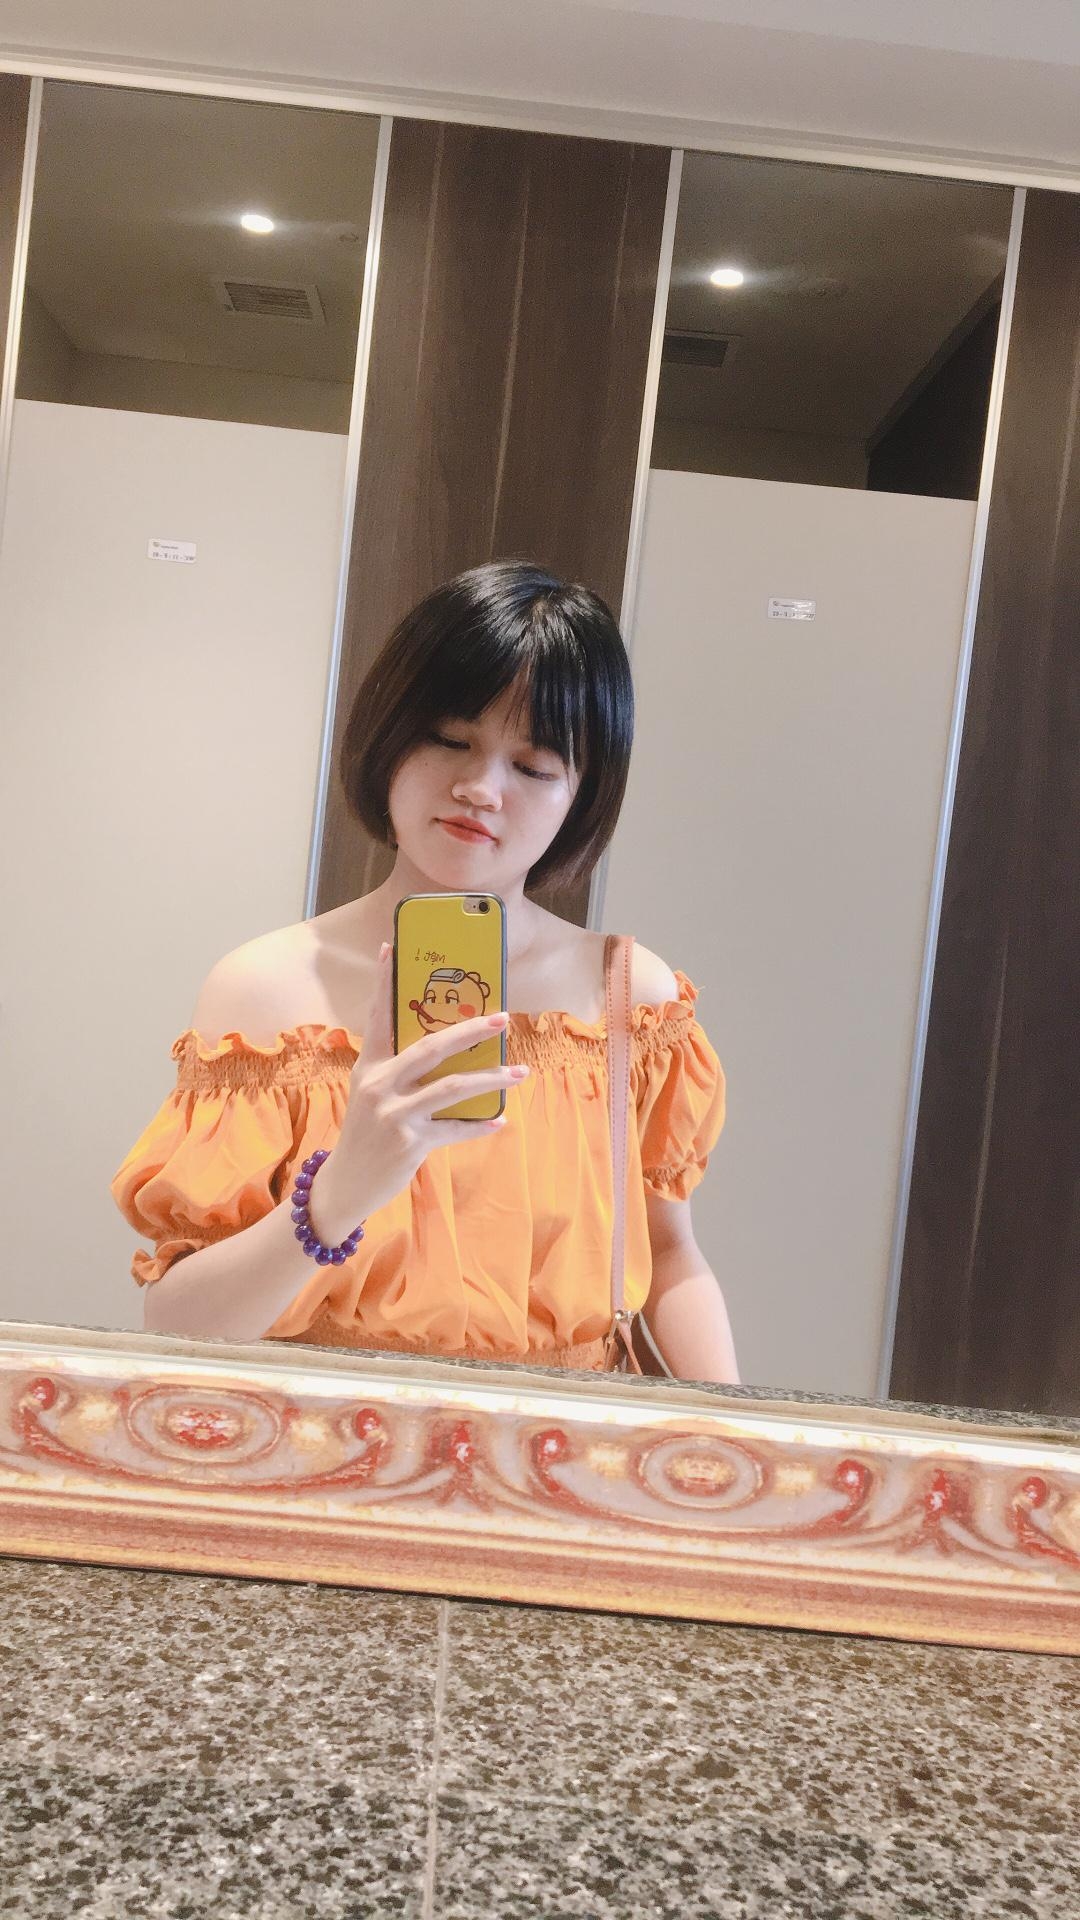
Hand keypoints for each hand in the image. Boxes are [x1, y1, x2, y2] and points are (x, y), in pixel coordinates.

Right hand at [307, 941, 526, 1241]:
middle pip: (431, 1047)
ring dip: (492, 1078)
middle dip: (471, 1031)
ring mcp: (395, 1114)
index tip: (390, 948)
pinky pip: (455, 1129)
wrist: (346, 1183)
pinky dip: (480, 1126)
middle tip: (503, 1018)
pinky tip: (500, 1120)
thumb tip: (448, 1049)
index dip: (383, 982)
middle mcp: (380, 1085)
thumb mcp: (372, 1095)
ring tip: (521, 1072)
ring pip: (453, 1087)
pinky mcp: (410, 1142)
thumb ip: (399, 1071)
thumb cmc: (367, 1133)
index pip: (378, 1016)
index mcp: (369, 1067)